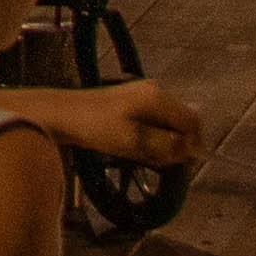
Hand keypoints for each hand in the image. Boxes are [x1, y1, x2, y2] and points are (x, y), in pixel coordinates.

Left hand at [17, 77, 205, 170]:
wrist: (62, 115)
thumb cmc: (97, 127)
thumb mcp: (135, 141)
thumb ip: (165, 145)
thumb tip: (190, 150)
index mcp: (157, 97)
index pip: (192, 121)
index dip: (193, 144)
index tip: (182, 164)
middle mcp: (154, 91)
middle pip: (181, 122)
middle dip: (177, 145)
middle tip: (162, 163)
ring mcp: (142, 96)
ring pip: (167, 124)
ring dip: (163, 143)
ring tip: (146, 157)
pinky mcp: (130, 104)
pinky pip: (152, 123)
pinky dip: (151, 139)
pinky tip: (137, 150)